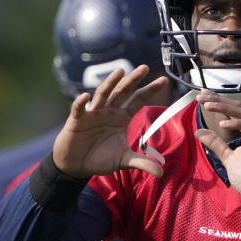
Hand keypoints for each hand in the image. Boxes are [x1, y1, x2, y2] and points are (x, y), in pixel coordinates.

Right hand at [53, 65, 170, 177]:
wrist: (77, 165)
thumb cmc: (100, 158)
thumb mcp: (123, 160)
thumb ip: (141, 163)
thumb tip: (161, 173)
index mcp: (122, 117)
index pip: (138, 100)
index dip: (150, 90)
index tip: (164, 80)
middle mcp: (109, 111)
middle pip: (123, 92)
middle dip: (133, 80)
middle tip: (144, 68)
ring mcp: (93, 114)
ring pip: (103, 95)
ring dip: (110, 83)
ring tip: (120, 72)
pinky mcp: (77, 120)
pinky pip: (79, 109)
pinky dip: (81, 103)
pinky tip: (85, 96)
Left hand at [194, 90, 240, 209]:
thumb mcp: (227, 158)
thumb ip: (216, 144)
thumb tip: (199, 132)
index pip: (234, 110)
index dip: (219, 101)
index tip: (202, 95)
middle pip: (238, 107)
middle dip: (219, 100)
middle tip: (201, 96)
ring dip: (225, 107)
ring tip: (207, 105)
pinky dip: (237, 123)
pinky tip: (222, 124)